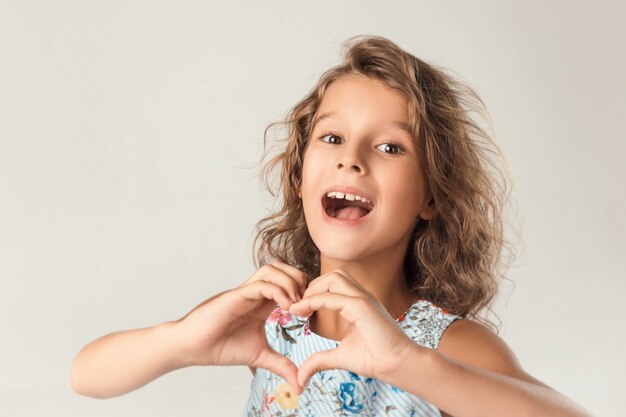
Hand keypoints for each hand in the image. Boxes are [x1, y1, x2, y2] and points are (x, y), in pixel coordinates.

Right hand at [174, 262, 306, 392]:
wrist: (192, 347)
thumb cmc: (221, 347)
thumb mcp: (260, 356)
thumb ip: (281, 365)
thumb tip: (299, 385)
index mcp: (262, 302)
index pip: (289, 283)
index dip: (305, 291)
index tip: (311, 311)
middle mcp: (255, 293)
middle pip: (283, 268)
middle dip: (300, 280)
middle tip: (306, 303)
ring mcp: (245, 292)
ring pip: (272, 270)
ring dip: (290, 282)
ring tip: (295, 305)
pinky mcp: (236, 296)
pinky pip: (260, 284)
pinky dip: (277, 290)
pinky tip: (285, 307)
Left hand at [288, 269, 416, 388]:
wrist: (398, 365)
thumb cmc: (374, 360)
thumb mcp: (339, 357)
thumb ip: (319, 361)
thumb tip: (300, 377)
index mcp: (359, 304)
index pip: (334, 284)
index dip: (314, 292)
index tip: (298, 310)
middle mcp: (362, 297)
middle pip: (333, 275)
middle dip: (312, 286)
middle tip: (298, 306)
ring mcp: (363, 299)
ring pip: (334, 278)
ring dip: (313, 289)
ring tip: (300, 307)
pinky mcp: (362, 306)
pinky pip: (332, 297)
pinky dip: (313, 301)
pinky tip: (302, 312)